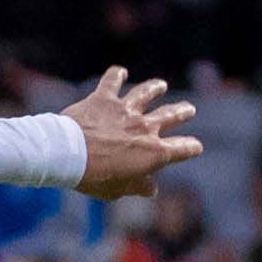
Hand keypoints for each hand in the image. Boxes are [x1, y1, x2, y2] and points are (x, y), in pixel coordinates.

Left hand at [60, 68, 202, 200]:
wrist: (66, 155)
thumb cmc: (92, 177)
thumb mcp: (117, 190)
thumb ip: (137, 186)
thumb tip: (151, 188)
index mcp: (154, 152)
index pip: (183, 148)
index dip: (191, 148)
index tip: (195, 148)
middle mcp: (145, 127)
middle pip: (172, 115)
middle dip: (182, 112)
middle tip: (188, 109)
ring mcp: (125, 110)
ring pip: (147, 93)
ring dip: (155, 88)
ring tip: (161, 85)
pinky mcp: (104, 99)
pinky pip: (112, 81)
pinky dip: (117, 75)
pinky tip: (120, 72)